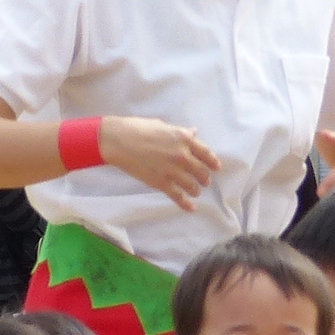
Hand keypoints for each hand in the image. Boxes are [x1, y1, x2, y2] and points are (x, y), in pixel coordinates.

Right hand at [95, 116, 221, 212]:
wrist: (118, 141)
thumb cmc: (138, 128)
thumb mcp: (163, 126)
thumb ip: (180, 132)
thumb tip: (193, 133)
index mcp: (183, 139)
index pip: (206, 153)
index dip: (213, 162)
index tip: (216, 167)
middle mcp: (182, 155)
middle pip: (201, 171)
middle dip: (204, 178)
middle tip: (204, 181)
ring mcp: (172, 170)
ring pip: (192, 185)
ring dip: (196, 190)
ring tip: (195, 191)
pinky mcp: (161, 182)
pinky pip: (177, 195)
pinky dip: (185, 203)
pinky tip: (190, 208)